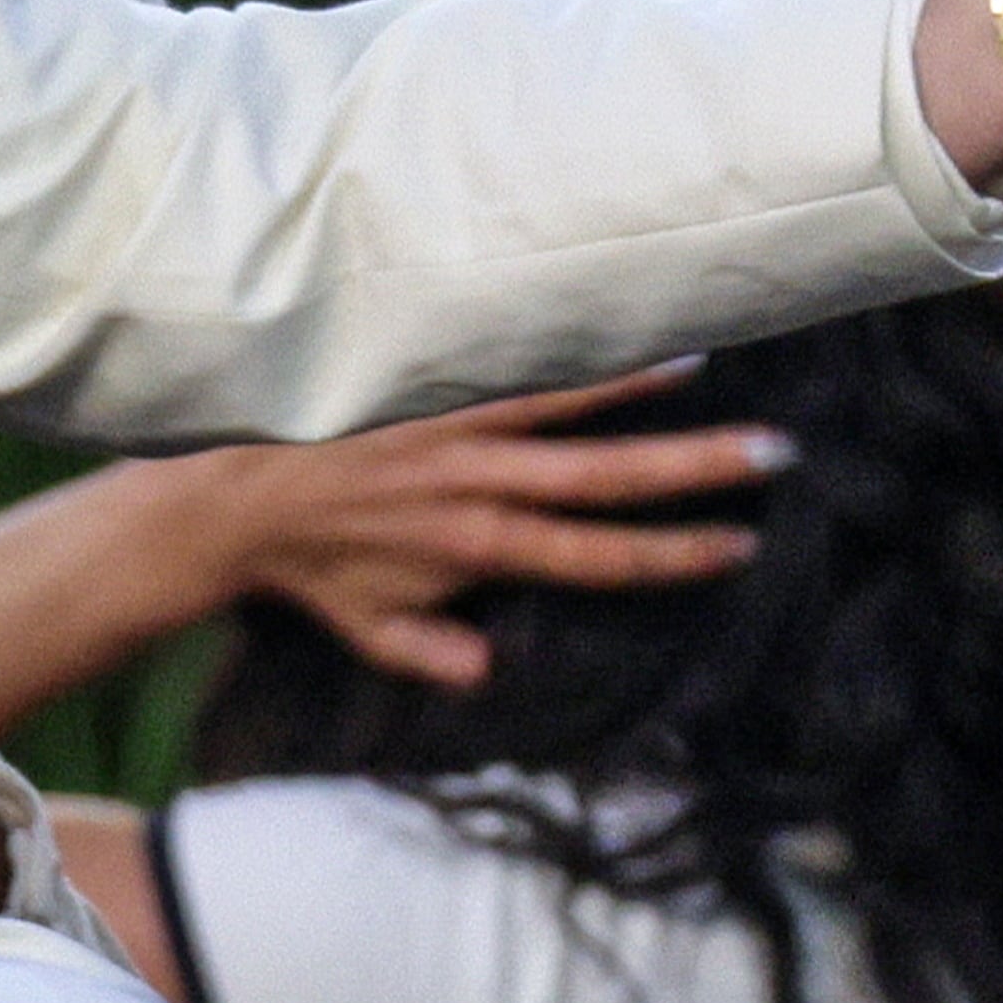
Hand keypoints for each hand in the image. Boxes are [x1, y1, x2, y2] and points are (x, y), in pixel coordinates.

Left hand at [166, 360, 787, 691]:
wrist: (228, 501)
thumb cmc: (308, 567)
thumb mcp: (374, 633)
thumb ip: (440, 656)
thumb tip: (497, 671)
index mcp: (483, 551)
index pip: (600, 558)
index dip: (674, 554)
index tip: (740, 544)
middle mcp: (482, 488)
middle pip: (607, 481)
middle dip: (693, 472)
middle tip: (773, 456)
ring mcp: (456, 432)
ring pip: (569, 411)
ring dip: (644, 393)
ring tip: (717, 374)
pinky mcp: (426, 390)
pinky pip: (508, 369)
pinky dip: (564, 354)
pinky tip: (608, 331)